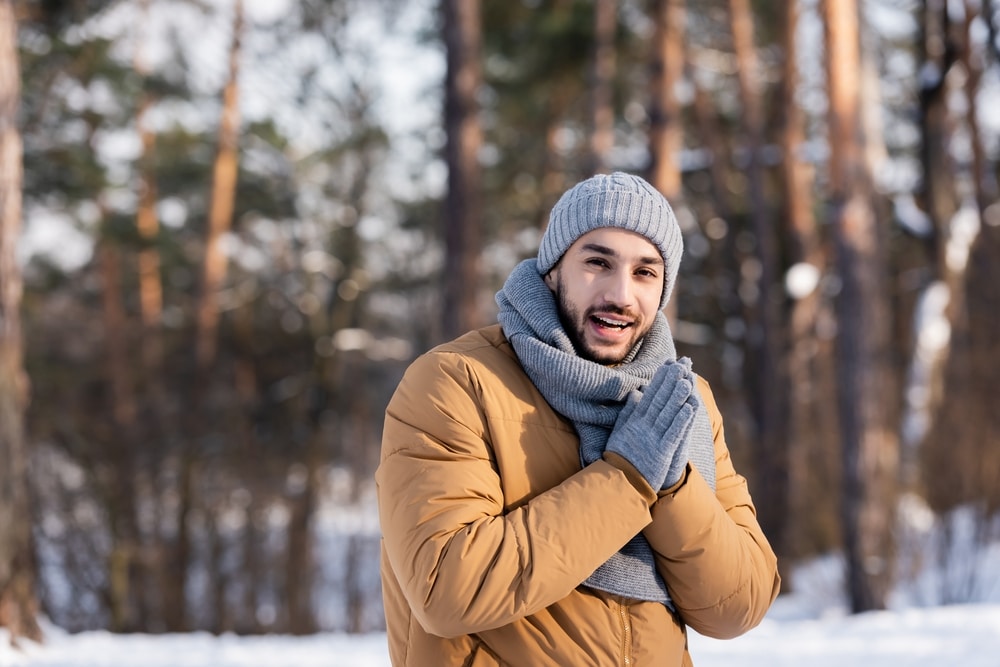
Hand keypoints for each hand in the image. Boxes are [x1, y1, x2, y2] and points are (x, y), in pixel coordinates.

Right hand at [605, 359, 697, 489]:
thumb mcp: (620, 432)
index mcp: (634, 422)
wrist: (619, 484)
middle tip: (682, 365)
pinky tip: (690, 408)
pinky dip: (681, 421)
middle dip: (671, 381)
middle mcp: (643, 427)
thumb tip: (636, 393)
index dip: (659, 379)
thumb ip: (629, 412)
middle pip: (659, 400)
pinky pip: (673, 434)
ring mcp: (652, 439)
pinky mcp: (662, 453)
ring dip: (678, 397)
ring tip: (687, 381)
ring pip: (667, 414)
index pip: (649, 396)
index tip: (668, 364)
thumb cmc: (620, 459)